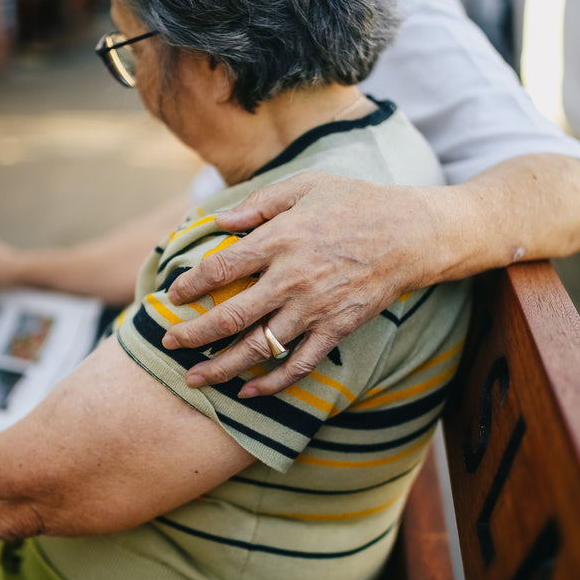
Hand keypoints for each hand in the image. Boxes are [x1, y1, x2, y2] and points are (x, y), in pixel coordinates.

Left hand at [163, 172, 446, 396]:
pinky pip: (300, 364)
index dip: (191, 286)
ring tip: (195, 378)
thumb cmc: (355, 202)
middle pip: (231, 316)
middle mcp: (292, 279)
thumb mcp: (304, 187)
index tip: (173, 296)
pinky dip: (273, 383)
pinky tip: (249, 392)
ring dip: (222, 367)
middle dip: (194, 335)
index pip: (221, 269)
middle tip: (169, 344)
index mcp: (280, 239)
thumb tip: (217, 221)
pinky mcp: (337, 329)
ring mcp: (315, 308)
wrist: (410, 233)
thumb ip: (258, 204)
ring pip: (260, 347)